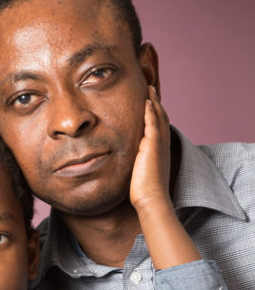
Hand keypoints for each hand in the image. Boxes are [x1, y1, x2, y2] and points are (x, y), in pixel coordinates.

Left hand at [130, 86, 170, 211]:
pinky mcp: (153, 146)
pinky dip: (151, 111)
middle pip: (160, 118)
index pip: (158, 127)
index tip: (149, 103)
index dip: (154, 114)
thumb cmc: (143, 192)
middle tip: (150, 90)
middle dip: (155, 103)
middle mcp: (162, 145)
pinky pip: (152, 124)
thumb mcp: (139, 173)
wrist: (151, 199)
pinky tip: (146, 101)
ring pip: (158, 117)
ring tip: (148, 89)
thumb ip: (135, 164)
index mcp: (159, 151)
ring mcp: (159, 145)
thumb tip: (127, 165)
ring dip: (154, 102)